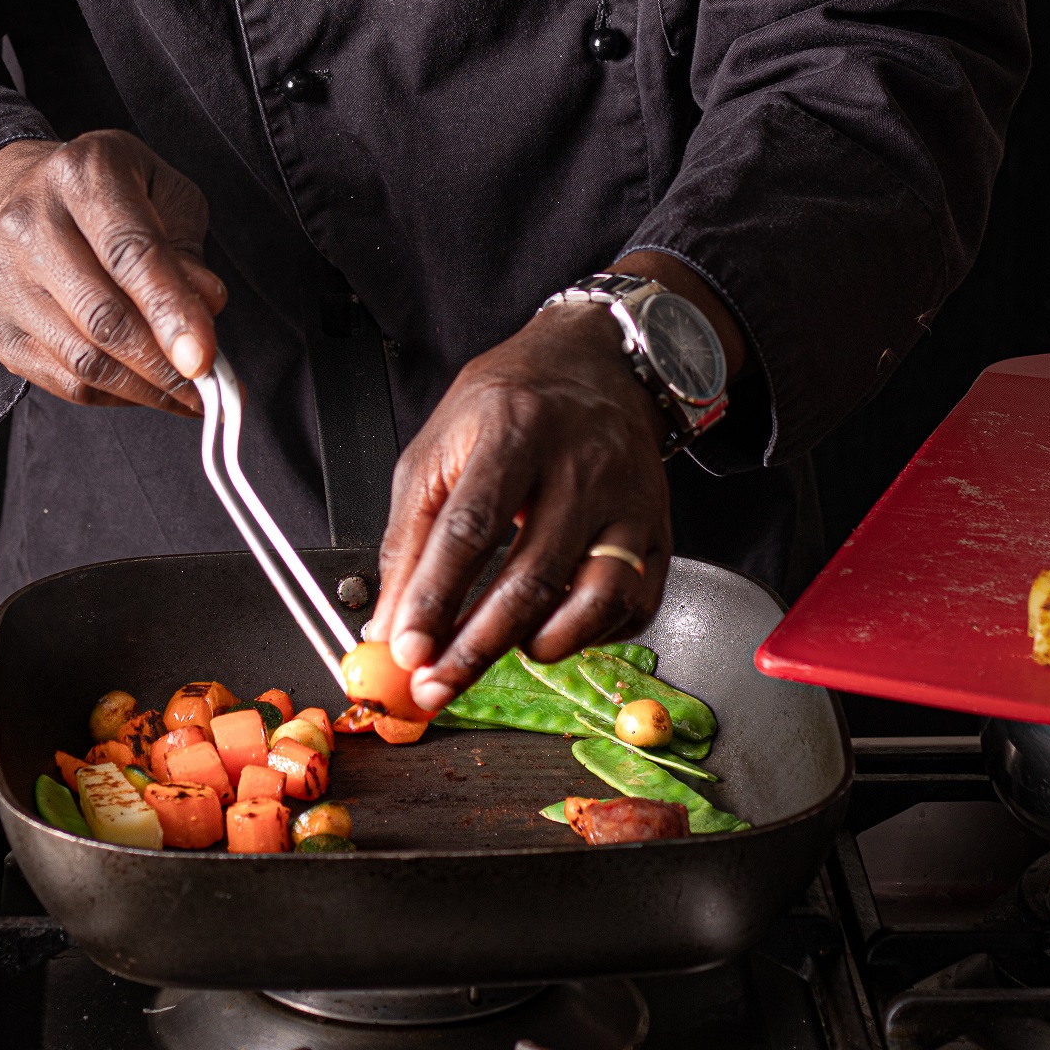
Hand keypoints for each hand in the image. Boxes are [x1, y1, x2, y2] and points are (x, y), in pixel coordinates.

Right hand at [0, 131, 225, 414]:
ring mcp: (6, 280)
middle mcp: (32, 224)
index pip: (129, 252)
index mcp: (82, 176)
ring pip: (82, 358)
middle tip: (208, 386)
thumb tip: (208, 306)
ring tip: (186, 394)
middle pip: (103, 315)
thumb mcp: (161, 190)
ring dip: (144, 387)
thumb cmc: (105, 191)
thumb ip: (186, 246)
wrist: (16, 195)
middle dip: (162, 363)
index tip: (204, 356)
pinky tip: (145, 389)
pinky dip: (114, 395)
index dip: (170, 309)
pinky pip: (63, 380)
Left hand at [368, 304, 672, 715]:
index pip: (472, 526)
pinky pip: (634, 605)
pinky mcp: (658, 529)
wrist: (595, 363)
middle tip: (437, 685)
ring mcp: (629, 499)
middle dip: (477, 646)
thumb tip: (390, 622)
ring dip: (540, 645)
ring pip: (596, 599)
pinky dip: (591, 636)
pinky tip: (554, 631)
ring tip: (500, 650)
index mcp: (516, 428)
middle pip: (532, 575)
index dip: (436, 596)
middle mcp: (581, 464)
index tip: (407, 648)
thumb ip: (410, 535)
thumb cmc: (511, 402)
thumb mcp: (441, 444)